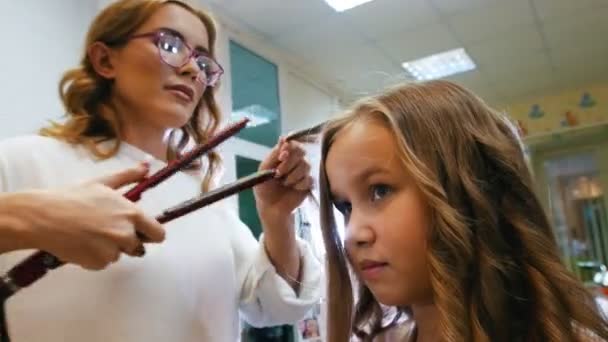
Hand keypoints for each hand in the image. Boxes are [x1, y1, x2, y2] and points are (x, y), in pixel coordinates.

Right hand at [16, 163, 164, 269]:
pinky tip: (80, 244)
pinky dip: (93, 257)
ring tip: (87, 234)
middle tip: (104, 231)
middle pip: (137, 246)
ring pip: (118, 254)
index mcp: (131, 214)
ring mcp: (112, 251)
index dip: (150, 234)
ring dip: (107, 248)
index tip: (142, 233)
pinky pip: (102, 263)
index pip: (158, 233)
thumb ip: (128, 177)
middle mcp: (126, 234)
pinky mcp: (97, 263)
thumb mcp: (102, 183)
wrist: (42, 216)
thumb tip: (147, 166)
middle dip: (126, 242)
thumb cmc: (72, 197)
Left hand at [253, 137, 313, 223]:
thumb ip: (274, 154)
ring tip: (284, 183)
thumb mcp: (264, 169)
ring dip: (292, 175)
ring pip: (305, 165)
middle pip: (301, 151)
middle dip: (289, 163)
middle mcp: (296, 160)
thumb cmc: (264, 187)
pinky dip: (299, 184)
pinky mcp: (309, 183)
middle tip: (278, 174)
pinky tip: (293, 189)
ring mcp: (304, 171)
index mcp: (284, 154)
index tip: (281, 157)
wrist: (270, 207)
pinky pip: (309, 179)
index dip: (289, 148)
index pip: (293, 143)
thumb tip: (283, 138)